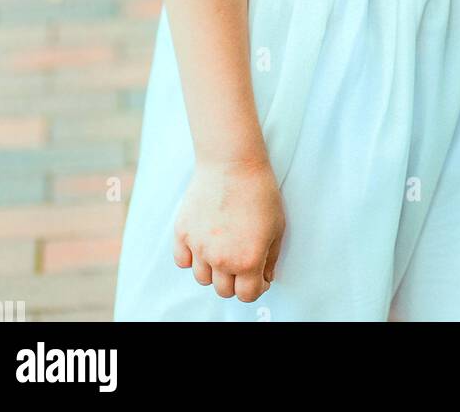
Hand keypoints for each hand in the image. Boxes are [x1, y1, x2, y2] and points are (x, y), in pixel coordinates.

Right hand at [173, 156, 285, 301]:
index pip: (247, 295)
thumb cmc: (259, 191)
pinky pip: (182, 261)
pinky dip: (191, 258)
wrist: (232, 162)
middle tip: (241, 262)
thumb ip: (270, 259)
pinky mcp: (183, 233)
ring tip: (223, 250)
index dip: (256, 288)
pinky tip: (203, 245)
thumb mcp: (277, 227)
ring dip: (214, 271)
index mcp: (248, 260)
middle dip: (236, 281)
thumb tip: (264, 278)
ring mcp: (199, 247)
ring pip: (203, 278)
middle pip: (224, 291)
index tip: (258, 277)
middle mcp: (221, 259)